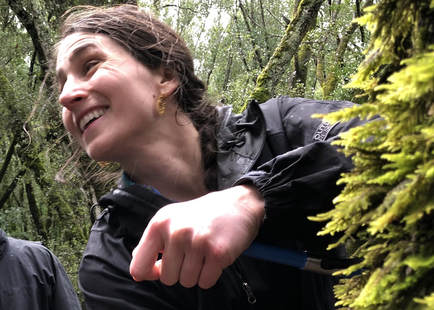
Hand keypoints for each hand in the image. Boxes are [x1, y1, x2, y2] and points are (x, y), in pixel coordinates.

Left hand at [129, 185, 264, 288]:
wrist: (237, 205)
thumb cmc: (201, 216)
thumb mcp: (171, 220)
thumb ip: (152, 244)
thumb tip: (137, 272)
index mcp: (160, 223)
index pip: (139, 266)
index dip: (150, 273)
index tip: (161, 267)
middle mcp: (176, 231)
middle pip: (167, 278)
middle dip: (180, 271)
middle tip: (192, 253)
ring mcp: (197, 242)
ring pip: (187, 282)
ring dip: (197, 273)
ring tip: (204, 253)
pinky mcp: (217, 252)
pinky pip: (205, 283)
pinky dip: (211, 275)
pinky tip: (215, 257)